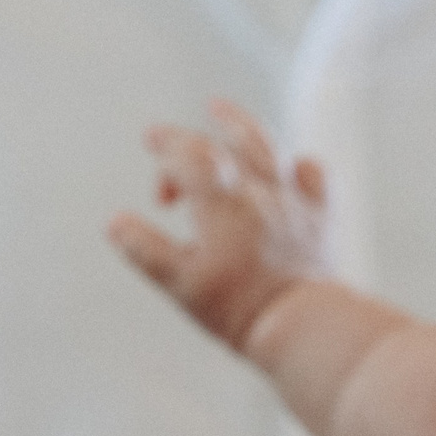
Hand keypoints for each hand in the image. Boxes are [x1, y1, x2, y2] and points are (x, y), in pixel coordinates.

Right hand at [109, 99, 328, 350]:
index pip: (190, 155)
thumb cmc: (239, 307)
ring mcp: (294, 201)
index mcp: (222, 203)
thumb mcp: (180, 284)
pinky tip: (290, 168)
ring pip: (267, 148)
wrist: (303, 324)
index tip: (150, 141)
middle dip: (192, 137)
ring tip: (220, 111)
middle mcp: (259, 191)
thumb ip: (145, 250)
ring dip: (240, 125)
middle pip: (224, 144)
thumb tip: (114, 224)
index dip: (167, 143)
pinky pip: (315, 176)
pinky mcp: (321, 219)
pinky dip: (298, 165)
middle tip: (165, 138)